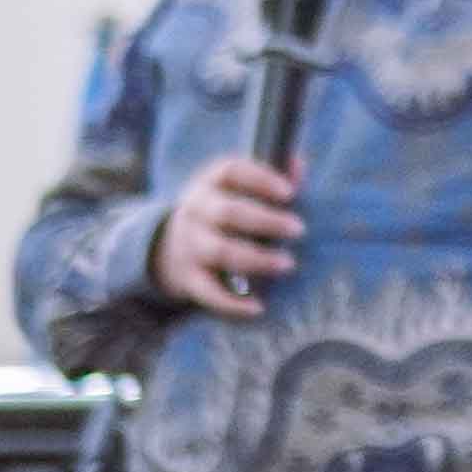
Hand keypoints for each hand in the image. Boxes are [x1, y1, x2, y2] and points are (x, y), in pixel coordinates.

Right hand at [152, 155, 300, 319]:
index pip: (232, 171)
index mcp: (211, 182)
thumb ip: (272, 176)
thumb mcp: (239, 188)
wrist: (171, 247)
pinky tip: (258, 308)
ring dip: (255, 259)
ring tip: (288, 264)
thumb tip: (298, 163)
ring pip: (220, 251)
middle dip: (265, 221)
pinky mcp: (188, 278)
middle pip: (228, 212)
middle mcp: (196, 210)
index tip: (290, 192)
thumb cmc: (226, 211)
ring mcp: (190, 244)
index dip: (261, 179)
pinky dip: (232, 303)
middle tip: (299, 229)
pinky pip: (208, 292)